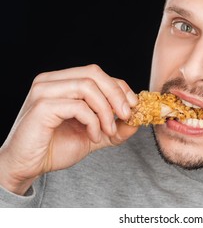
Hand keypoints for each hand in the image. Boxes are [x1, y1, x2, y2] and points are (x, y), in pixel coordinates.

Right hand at [0, 64, 138, 194]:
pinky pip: (79, 106)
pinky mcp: (42, 107)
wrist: (27, 166)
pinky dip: (94, 122)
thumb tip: (138, 121)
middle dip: (116, 94)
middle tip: (127, 115)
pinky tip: (94, 136)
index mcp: (62, 82)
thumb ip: (116, 127)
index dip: (119, 87)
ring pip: (88, 87)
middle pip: (94, 73)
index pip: (97, 73)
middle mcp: (51, 81)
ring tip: (108, 131)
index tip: (133, 106)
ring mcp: (44, 91)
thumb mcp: (94, 135)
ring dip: (106, 111)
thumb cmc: (55, 147)